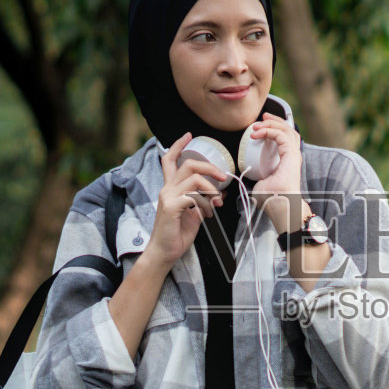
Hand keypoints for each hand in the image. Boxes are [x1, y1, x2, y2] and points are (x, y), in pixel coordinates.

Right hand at [145, 133, 227, 270]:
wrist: (165, 252)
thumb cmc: (177, 234)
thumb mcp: (194, 213)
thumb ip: (203, 201)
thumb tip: (220, 194)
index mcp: (170, 188)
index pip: (169, 160)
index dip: (178, 145)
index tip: (189, 135)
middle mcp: (167, 189)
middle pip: (188, 165)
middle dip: (209, 167)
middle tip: (223, 177)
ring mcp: (168, 197)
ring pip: (194, 179)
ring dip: (211, 189)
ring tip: (216, 202)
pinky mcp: (172, 207)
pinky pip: (193, 196)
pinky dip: (205, 202)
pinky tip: (207, 213)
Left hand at [247, 113, 304, 231]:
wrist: (279, 204)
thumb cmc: (272, 199)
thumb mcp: (260, 183)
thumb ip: (257, 176)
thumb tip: (246, 172)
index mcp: (287, 160)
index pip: (285, 138)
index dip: (274, 128)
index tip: (260, 126)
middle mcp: (292, 155)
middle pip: (289, 130)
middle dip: (275, 121)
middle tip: (263, 117)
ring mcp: (293, 154)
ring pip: (287, 129)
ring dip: (272, 123)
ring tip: (259, 123)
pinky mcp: (291, 155)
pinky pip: (282, 135)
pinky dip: (270, 131)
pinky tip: (258, 133)